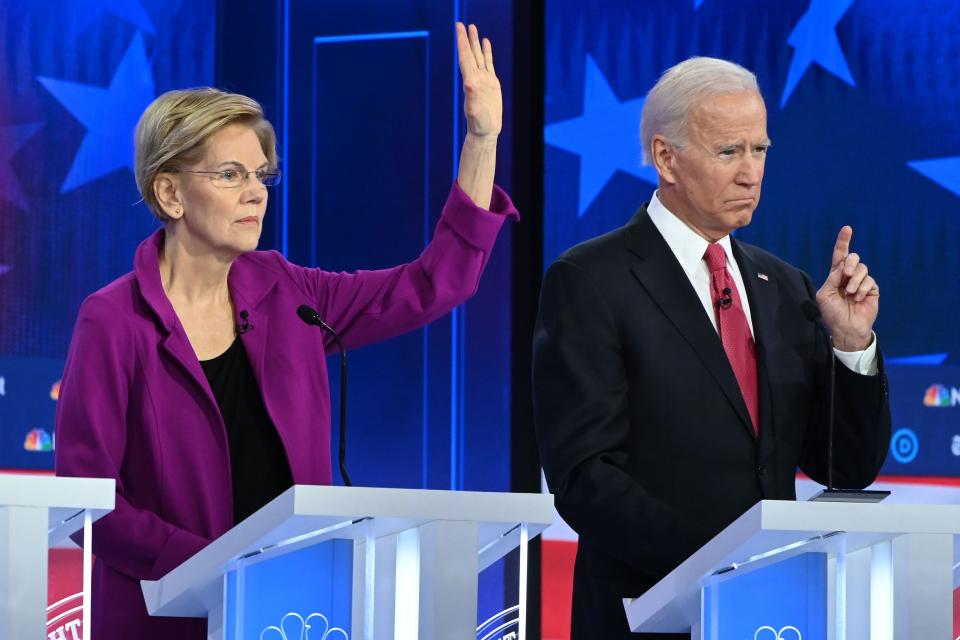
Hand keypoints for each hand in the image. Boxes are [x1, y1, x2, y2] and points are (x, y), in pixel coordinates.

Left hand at [456, 22, 500, 138]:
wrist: (485, 131)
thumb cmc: (479, 124)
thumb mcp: (474, 111)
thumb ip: (472, 97)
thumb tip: (469, 83)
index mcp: (471, 82)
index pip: (465, 58)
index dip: (462, 43)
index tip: (458, 29)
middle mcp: (475, 78)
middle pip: (471, 54)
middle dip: (466, 39)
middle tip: (462, 24)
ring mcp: (484, 80)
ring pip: (479, 56)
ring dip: (475, 43)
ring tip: (473, 28)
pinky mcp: (491, 83)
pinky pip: (488, 63)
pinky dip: (486, 52)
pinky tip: (485, 42)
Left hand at [816, 226, 878, 350]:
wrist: (846, 329)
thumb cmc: (832, 313)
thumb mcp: (825, 295)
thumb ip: (832, 278)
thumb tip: (843, 265)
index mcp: (835, 275)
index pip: (839, 255)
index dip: (843, 241)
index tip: (847, 228)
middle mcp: (849, 276)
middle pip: (853, 258)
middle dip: (850, 263)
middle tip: (846, 275)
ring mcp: (861, 282)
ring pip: (862, 269)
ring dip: (855, 281)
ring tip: (850, 294)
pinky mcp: (872, 289)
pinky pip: (869, 281)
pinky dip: (862, 289)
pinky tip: (858, 299)